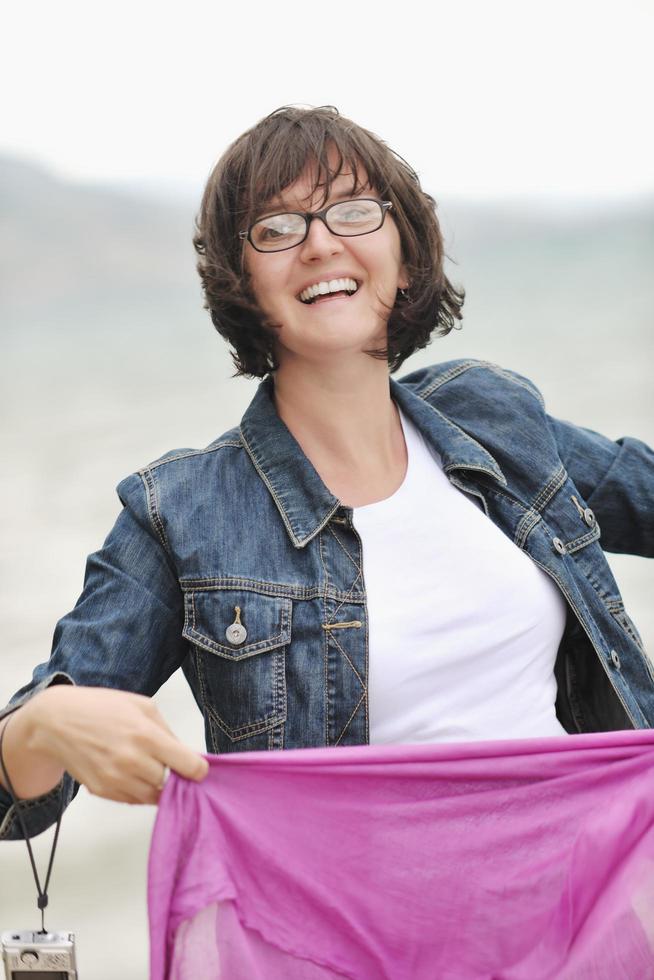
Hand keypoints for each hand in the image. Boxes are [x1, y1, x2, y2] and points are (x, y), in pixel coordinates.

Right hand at [27, 685, 208, 804]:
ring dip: (156, 785)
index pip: (189, 766)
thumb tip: (186, 754)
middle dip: (173, 774)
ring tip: (146, 765)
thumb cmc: (100, 707)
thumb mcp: (142, 706)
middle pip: (170, 782)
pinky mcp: (102, 791)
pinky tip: (129, 772)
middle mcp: (132, 761)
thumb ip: (167, 731)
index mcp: (146, 736)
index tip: (198, 768)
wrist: (56, 722)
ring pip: (152, 796)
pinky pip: (132, 800)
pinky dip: (137, 790)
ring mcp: (115, 780)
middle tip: (166, 762)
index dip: (198, 769)